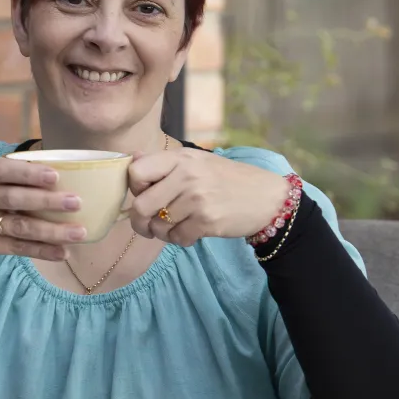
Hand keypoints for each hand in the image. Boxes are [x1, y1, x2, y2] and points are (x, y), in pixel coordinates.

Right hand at [0, 157, 88, 265]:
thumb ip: (13, 175)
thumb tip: (64, 171)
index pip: (3, 169)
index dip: (29, 173)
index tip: (55, 176)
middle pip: (14, 199)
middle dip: (47, 201)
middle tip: (76, 202)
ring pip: (20, 227)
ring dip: (52, 230)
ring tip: (79, 232)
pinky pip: (17, 248)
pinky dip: (42, 250)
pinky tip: (62, 252)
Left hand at [126, 149, 290, 246]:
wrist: (267, 197)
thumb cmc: (227, 179)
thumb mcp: (197, 161)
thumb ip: (164, 163)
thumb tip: (132, 159)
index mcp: (181, 157)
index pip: (136, 171)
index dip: (134, 188)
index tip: (144, 194)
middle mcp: (186, 175)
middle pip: (141, 206)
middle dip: (140, 221)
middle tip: (148, 225)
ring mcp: (197, 199)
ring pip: (158, 226)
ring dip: (163, 233)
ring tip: (177, 226)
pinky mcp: (207, 221)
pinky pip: (177, 239)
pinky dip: (180, 240)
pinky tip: (191, 232)